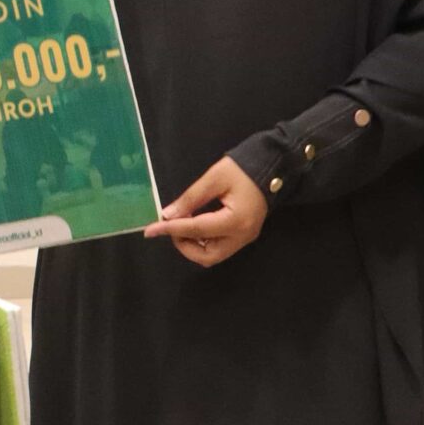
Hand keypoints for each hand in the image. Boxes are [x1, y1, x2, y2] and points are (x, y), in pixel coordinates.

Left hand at [144, 157, 268, 268]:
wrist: (272, 168)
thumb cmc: (243, 169)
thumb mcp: (214, 178)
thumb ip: (190, 198)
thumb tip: (168, 215)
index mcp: (235, 221)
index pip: (196, 230)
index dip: (171, 229)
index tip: (151, 230)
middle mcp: (242, 236)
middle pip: (207, 256)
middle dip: (184, 246)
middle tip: (172, 227)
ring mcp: (246, 239)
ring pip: (213, 256)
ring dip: (193, 246)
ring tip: (182, 225)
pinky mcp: (245, 236)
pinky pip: (220, 248)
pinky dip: (204, 243)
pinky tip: (195, 227)